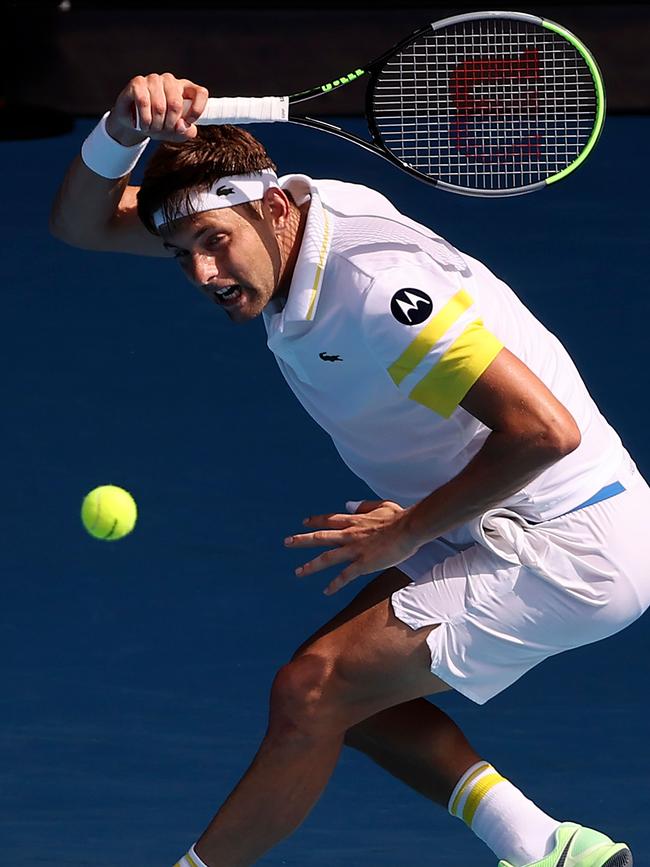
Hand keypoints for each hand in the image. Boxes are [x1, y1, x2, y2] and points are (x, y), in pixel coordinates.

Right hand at [106, 73, 208, 145]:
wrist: (136, 124)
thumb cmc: (160, 124)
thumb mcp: (177, 132)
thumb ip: (187, 132)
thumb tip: (182, 127)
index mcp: (185, 89)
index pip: (201, 93)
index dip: (197, 110)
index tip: (187, 124)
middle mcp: (171, 81)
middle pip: (176, 104)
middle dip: (169, 125)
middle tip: (163, 130)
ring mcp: (154, 79)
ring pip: (159, 106)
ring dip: (156, 125)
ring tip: (152, 128)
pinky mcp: (138, 82)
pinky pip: (143, 102)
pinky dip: (145, 119)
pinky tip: (144, 124)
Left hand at [284, 500, 420, 595]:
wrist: (409, 528)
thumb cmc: (399, 517)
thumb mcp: (380, 505)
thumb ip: (363, 505)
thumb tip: (348, 505)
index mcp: (354, 520)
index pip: (329, 520)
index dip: (315, 521)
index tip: (304, 523)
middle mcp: (349, 534)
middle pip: (320, 537)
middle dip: (301, 540)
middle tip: (286, 542)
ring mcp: (355, 549)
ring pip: (327, 558)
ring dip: (311, 566)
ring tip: (298, 572)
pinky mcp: (363, 563)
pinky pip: (345, 576)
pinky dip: (335, 584)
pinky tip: (326, 591)